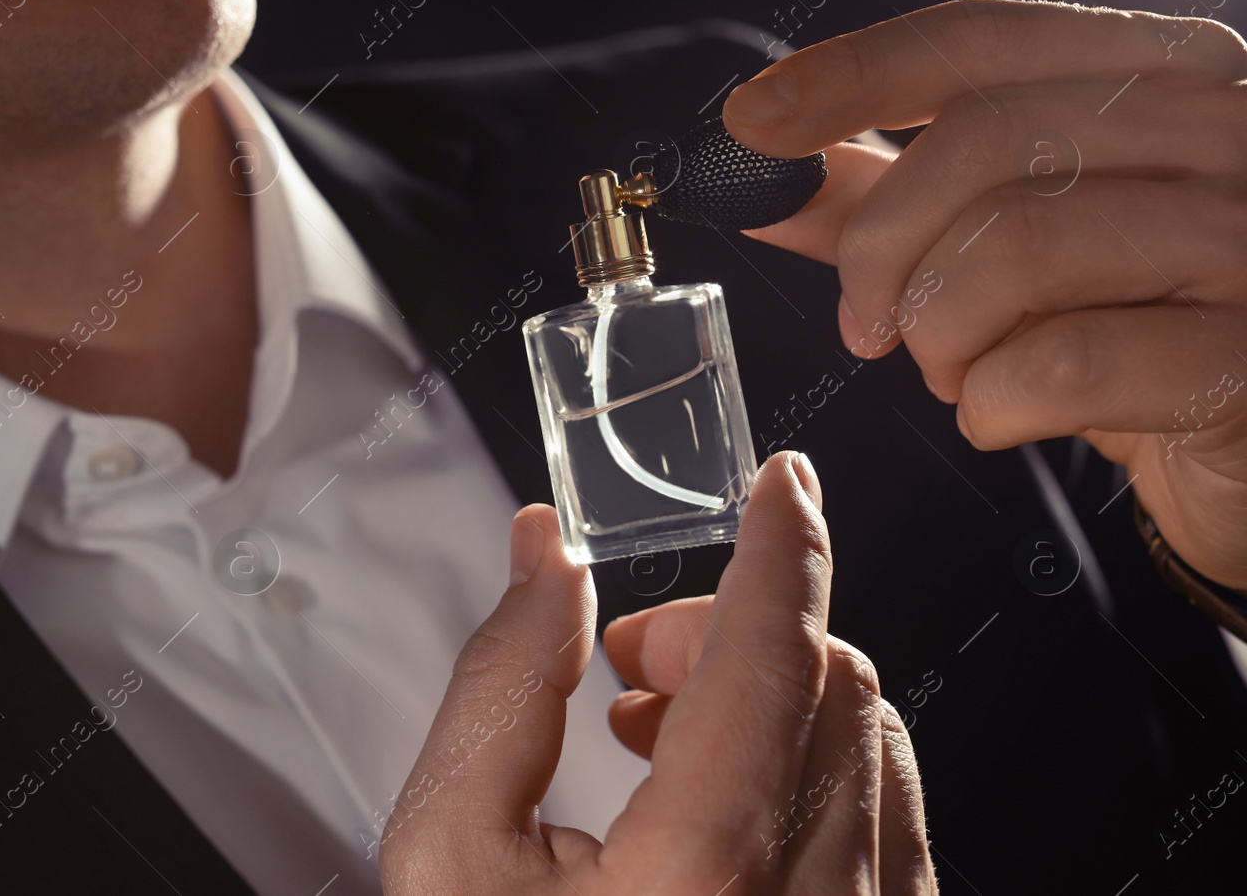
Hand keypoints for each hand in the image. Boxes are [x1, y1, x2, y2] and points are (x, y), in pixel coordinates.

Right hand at [378, 452, 936, 894]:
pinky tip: (721, 802)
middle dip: (734, 631)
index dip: (781, 542)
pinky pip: (889, 818)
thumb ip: (501, 684)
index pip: (774, 652)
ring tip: (659, 740)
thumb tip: (544, 554)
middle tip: (631, 667)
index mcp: (704, 872)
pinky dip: (814, 765)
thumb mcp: (448, 854)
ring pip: (873, 743)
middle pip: (831, 681)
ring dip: (775, 696)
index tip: (781, 480)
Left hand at [723, 0, 1246, 589]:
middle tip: (864, 323)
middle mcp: (1227, 130)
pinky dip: (994, 404)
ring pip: (1016, 250)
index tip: (751, 124)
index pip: (980, 39)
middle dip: (883, 245)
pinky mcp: (1246, 359)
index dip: (851, 74)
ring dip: (940, 334)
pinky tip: (1004, 414)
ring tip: (956, 372)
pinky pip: (1062, 365)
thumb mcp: (1015, 248)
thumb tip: (766, 186)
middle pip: (981, 140)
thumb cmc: (1132, 328)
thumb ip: (896, 204)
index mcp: (1165, 74)